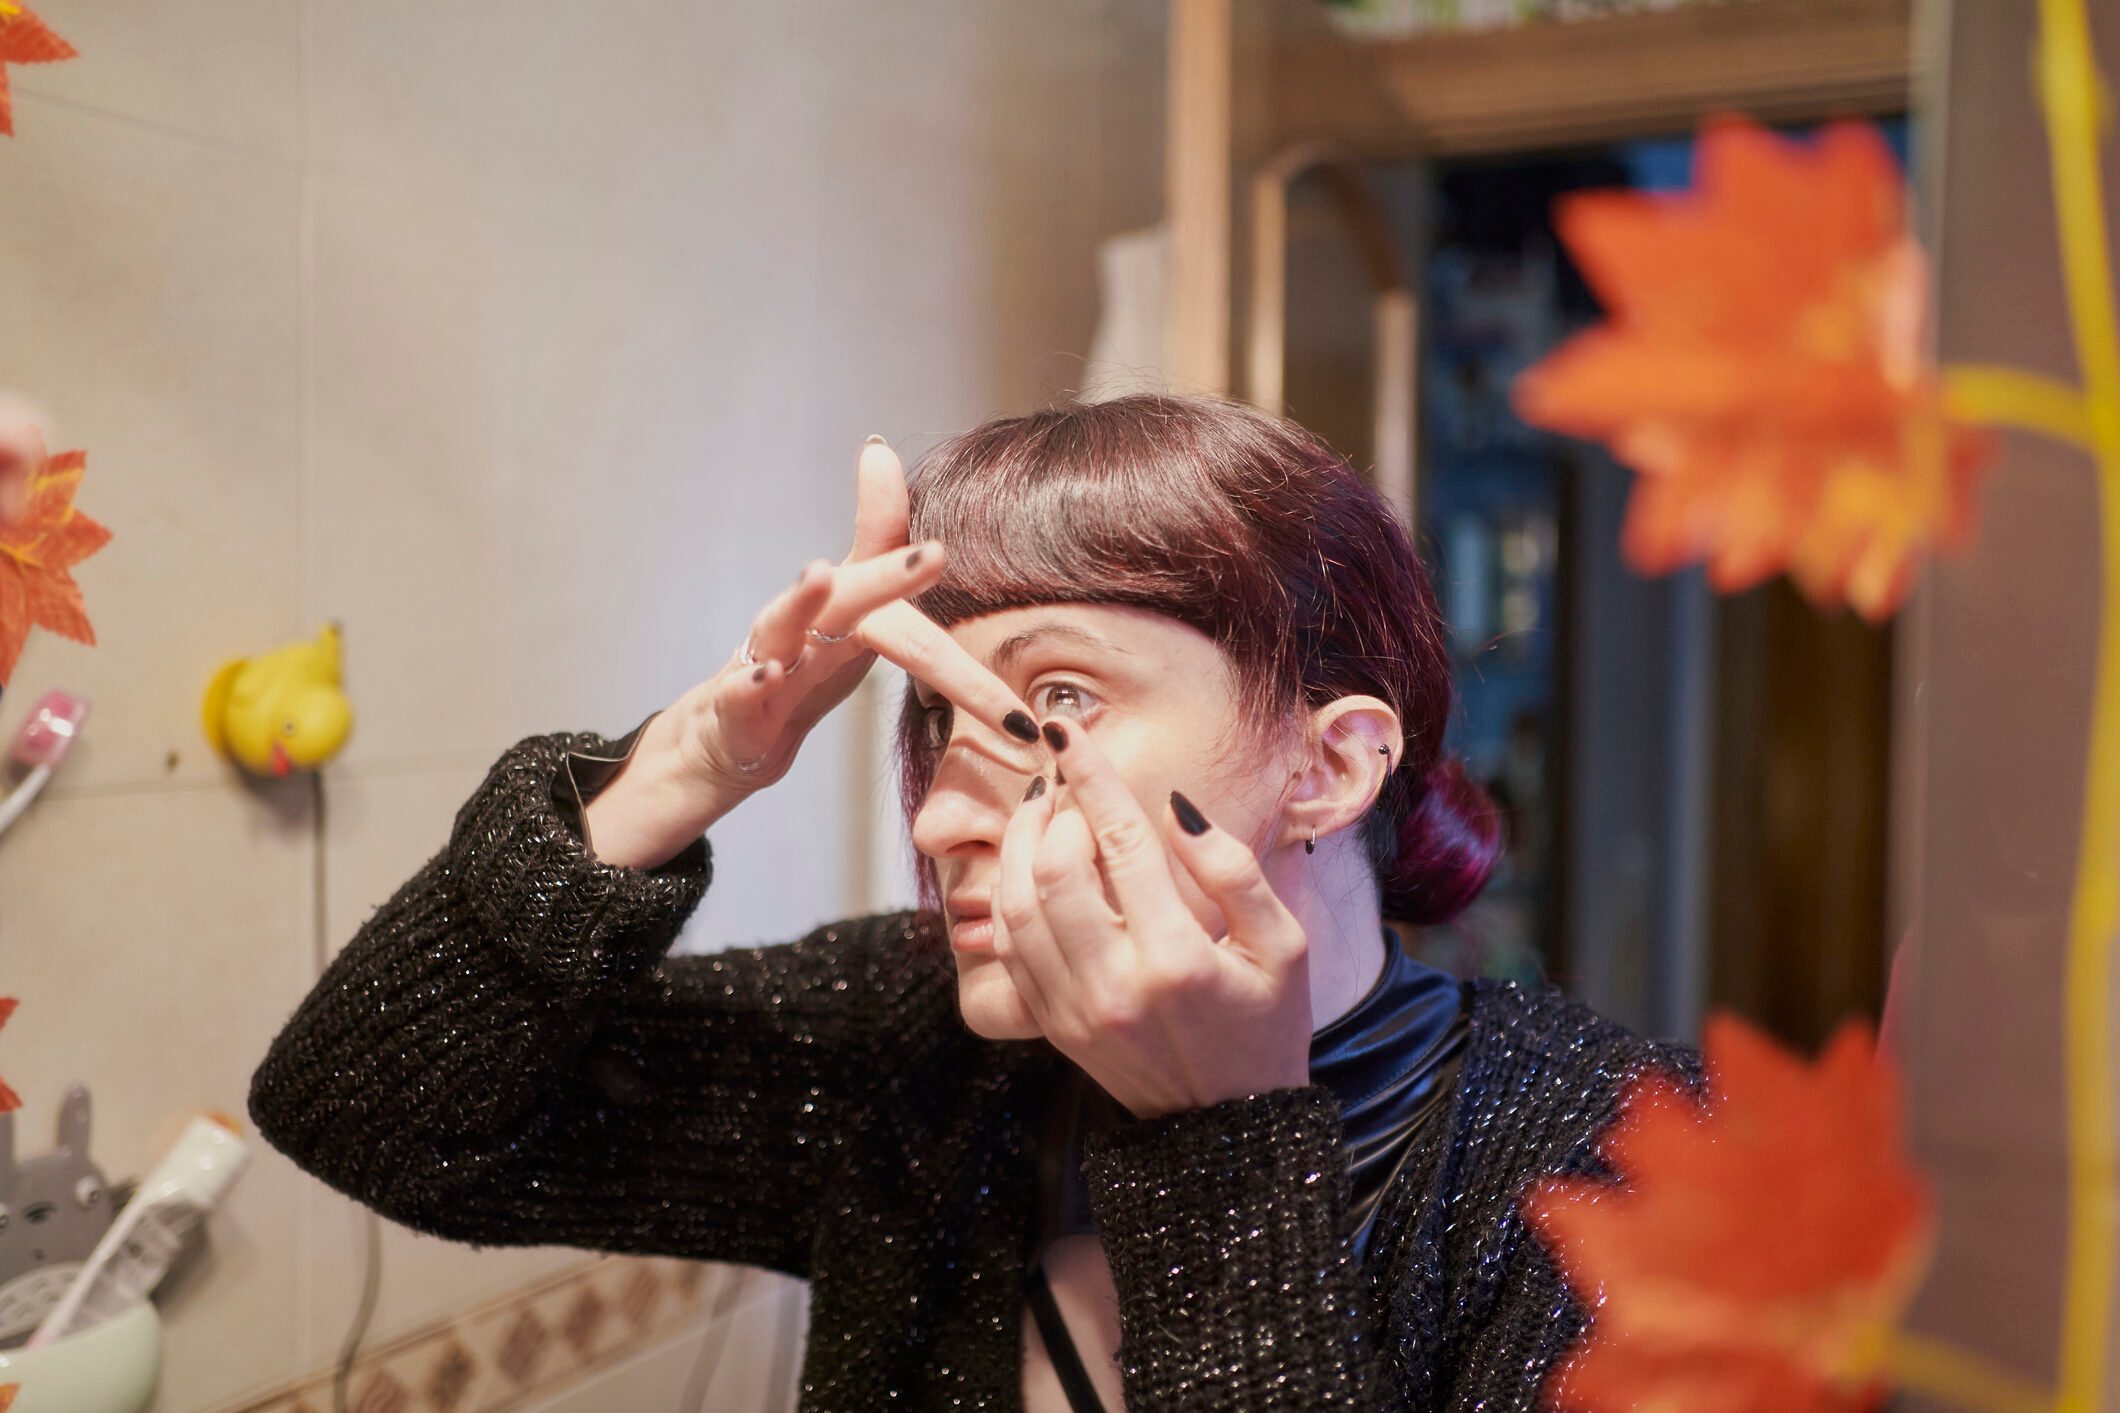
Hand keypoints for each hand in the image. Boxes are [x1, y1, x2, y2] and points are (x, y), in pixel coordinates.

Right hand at [585, 438, 1042, 867]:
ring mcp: (766, 662)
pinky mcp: (737, 710)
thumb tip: (884, 454)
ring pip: (781, 625)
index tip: (950, 544)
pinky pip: (742, 694)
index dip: (915, 558)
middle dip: (892, 573)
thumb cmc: (807, 667)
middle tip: (935, 555)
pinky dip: (752, 683)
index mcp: (846, 608)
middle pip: (850, 593)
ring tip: (820, 572)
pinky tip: (770, 672)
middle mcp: (804, 624)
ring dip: (800, 601)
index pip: (887, 572)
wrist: (730, 736)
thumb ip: (881, 543)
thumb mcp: (857, 613)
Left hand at [990, 719, 1313, 1119]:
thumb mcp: (1284, 946)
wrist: (1228, 1132)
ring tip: (1042, 810)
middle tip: (1063, 774)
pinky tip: (1032, 866)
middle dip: (1051, 806)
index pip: (1119, 841)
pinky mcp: (1053, 1025)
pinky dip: (1009, 895)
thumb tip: (1174, 808)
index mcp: (1178, 958)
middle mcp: (1116, 983)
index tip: (1068, 727)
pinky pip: (1010, 947)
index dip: (1091, 775)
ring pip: (1016, 905)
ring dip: (1019, 845)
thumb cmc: (1267, 1026)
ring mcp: (1075, 1009)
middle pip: (1053, 868)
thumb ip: (1233, 872)